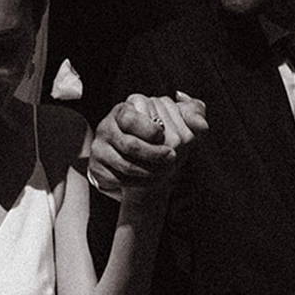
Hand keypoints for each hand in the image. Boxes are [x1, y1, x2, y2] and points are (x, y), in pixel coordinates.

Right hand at [89, 93, 206, 193]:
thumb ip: (192, 112)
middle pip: (130, 145)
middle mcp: (107, 127)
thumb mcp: (178, 120)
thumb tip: (196, 119)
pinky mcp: (97, 169)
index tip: (165, 137)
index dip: (151, 130)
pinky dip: (138, 183)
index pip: (131, 119)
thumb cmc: (161, 138)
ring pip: (125, 165)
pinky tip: (151, 180)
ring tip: (167, 171)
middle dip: (155, 155)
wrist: (141, 162)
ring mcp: (100, 149)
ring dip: (150, 171)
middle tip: (173, 158)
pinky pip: (117, 180)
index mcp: (124, 111)